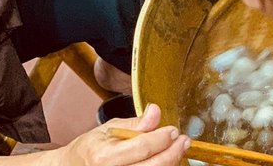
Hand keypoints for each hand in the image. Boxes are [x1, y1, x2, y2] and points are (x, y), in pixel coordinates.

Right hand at [61, 104, 189, 165]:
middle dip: (172, 153)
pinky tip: (165, 161)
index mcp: (104, 157)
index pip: (142, 147)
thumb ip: (134, 124)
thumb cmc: (89, 149)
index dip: (161, 138)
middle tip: (183, 141)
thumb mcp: (107, 130)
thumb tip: (155, 111)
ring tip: (177, 150)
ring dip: (169, 163)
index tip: (173, 130)